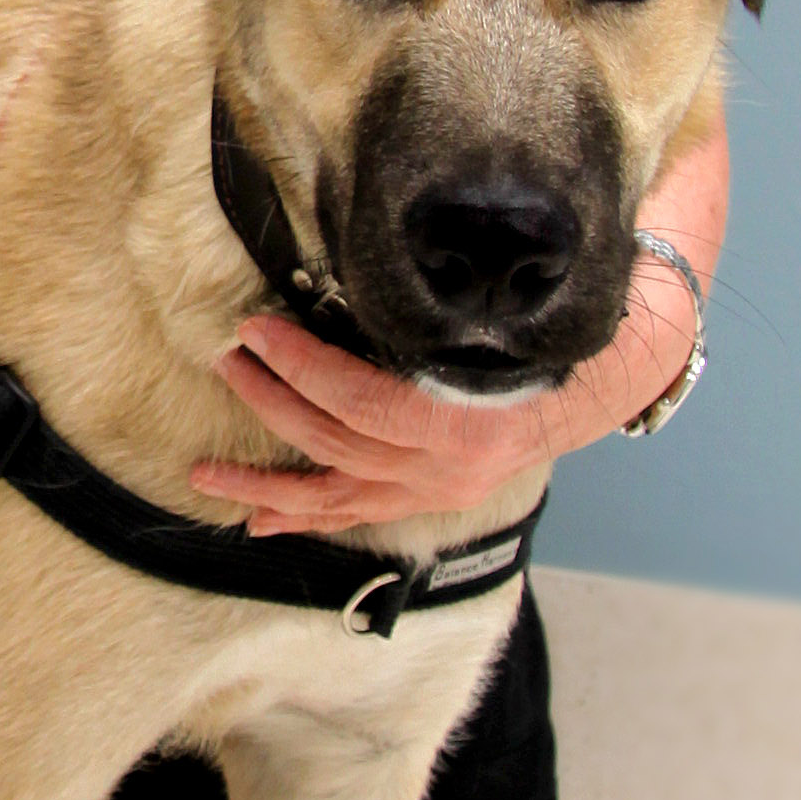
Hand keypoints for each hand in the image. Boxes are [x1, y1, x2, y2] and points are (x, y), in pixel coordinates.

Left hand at [193, 322, 574, 533]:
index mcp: (460, 419)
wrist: (594, 383)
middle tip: (229, 362)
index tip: (256, 331)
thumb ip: (424, 317)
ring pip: (333, 497)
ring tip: (206, 475)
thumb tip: (349, 278)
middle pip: (336, 442)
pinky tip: (258, 521)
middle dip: (272, 402)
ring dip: (266, 485)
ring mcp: (432, 492)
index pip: (358, 399)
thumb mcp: (488, 319)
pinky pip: (354, 516)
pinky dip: (305, 518)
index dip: (299, 366)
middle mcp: (443, 467)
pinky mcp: (426, 503)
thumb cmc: (536, 338)